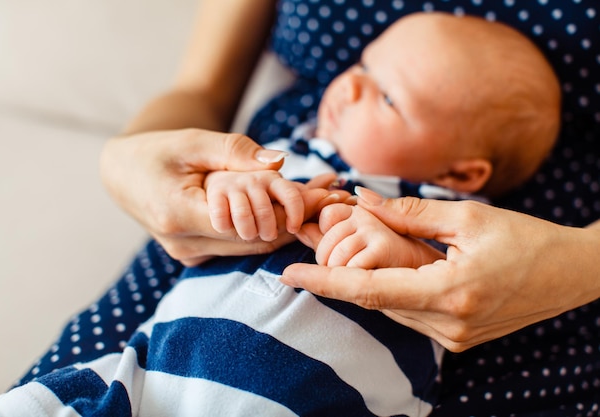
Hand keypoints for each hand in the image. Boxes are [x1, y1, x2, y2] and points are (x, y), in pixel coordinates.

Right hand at [101, 129, 332, 265]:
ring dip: (286, 225)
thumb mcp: (193, 141)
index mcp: (177, 214)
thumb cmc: (157, 150)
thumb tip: (280, 163)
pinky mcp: (195, 254)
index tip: (324, 193)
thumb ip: (235, 152)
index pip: (247, 223)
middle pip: (255, 238)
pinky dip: (265, 227)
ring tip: (322, 198)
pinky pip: (239, 244)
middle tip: (334, 195)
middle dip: (297, 218)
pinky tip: (290, 209)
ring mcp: (188, 254)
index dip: (288, 211)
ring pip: (251, 245)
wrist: (123, 172)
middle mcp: (183, 244)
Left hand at [282, 187, 599, 351]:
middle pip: (374, 300)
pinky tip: (378, 270)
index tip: (288, 272)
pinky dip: (389, 292)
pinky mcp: (459, 338)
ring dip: (362, 284)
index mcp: (449, 293)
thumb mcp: (467, 217)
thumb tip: (362, 202)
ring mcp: (454, 338)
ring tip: (335, 255)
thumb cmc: (527, 239)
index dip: (324, 281)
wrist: (574, 274)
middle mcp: (447, 325)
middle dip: (337, 276)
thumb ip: (409, 213)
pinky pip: (410, 314)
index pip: (369, 290)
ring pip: (390, 309)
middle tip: (305, 250)